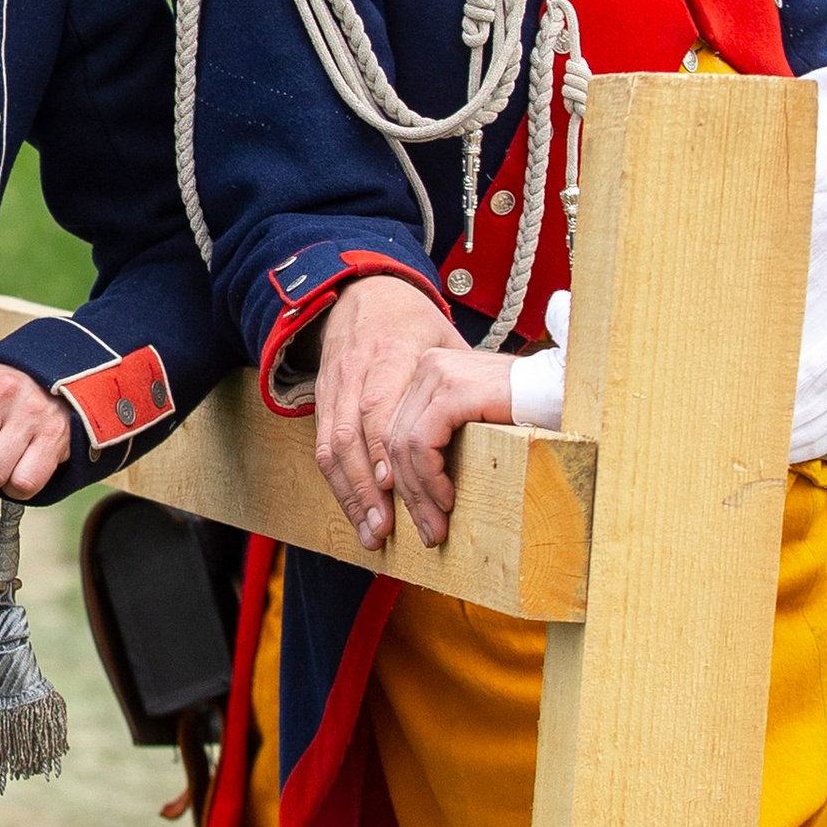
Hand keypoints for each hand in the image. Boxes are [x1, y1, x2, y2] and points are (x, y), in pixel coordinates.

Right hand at [311, 275, 451, 551]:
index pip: (382, 404)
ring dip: (350, 495)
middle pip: (354, 434)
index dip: (385, 447)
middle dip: (367, 487)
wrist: (363, 293)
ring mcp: (336, 386)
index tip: (395, 486)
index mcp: (394, 352)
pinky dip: (338, 483)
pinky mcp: (323, 400)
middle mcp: (358, 370)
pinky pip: (322, 446)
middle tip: (386, 529)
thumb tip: (504, 418)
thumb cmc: (413, 322)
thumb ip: (462, 378)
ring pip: (332, 446)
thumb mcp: (445, 338)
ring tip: (372, 533)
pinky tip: (356, 511)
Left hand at [382, 342, 518, 550]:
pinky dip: (431, 478)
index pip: (394, 431)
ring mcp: (438, 374)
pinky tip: (448, 500)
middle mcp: (427, 367)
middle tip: (425, 531)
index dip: (396, 478)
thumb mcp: (472, 426)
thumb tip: (410, 490)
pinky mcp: (455, 390)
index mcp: (427, 373)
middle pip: (393, 440)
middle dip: (406, 493)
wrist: (565, 393)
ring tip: (435, 525)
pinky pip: (423, 442)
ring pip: (403, 445)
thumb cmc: (527, 414)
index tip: (411, 516)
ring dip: (418, 494)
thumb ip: (441, 440)